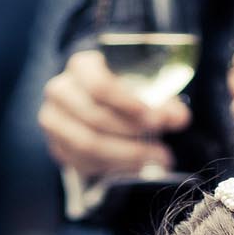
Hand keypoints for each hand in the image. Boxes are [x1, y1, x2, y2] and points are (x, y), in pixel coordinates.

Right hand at [38, 49, 188, 180]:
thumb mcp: (142, 86)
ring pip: (88, 145)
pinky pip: (83, 163)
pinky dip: (112, 167)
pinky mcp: (56, 147)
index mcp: (82, 67)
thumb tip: (180, 118)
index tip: (156, 120)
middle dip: (133, 137)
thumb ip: (161, 101)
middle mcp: (60, 91)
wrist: (91, 100)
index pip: (100, 86)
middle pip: (95, 118)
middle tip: (163, 150)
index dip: (128, 104)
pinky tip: (135, 166)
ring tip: (154, 161)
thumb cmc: (121, 89)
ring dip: (125, 157)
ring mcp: (53, 120)